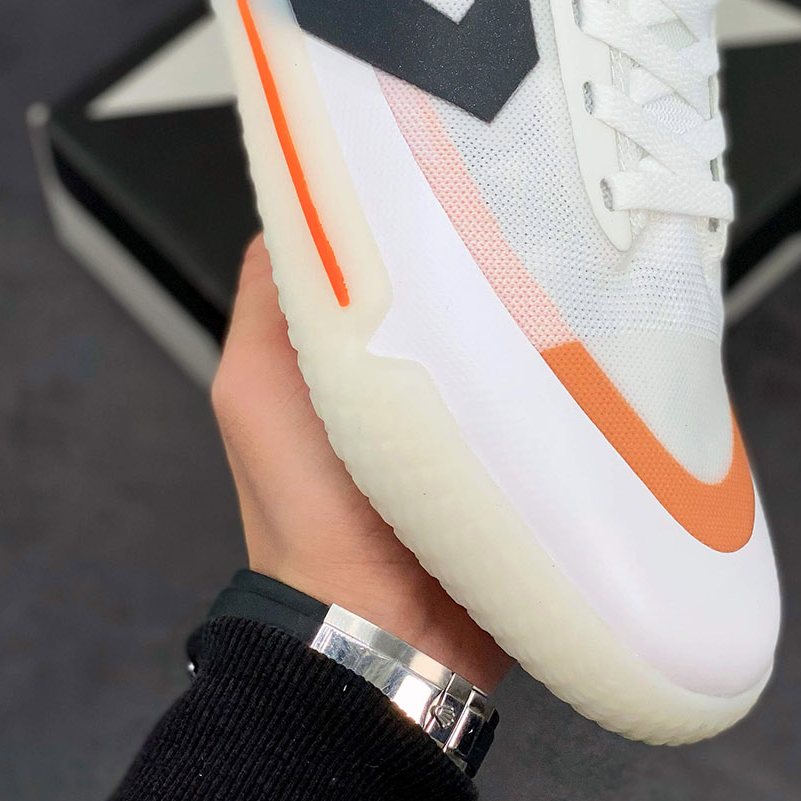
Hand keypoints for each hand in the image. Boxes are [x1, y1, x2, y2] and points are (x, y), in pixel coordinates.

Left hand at [211, 234, 510, 692]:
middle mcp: (363, 364)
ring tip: (517, 261)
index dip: (353, 203)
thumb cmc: (310, 511)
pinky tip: (542, 323)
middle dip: (431, 246)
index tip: (396, 170)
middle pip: (400, 275)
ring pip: (458, 315)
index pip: (323, 242)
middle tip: (474, 209)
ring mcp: (429, 398)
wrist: (385, 630)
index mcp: (298, 348)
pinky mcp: (483, 431)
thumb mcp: (258, 387)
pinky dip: (514, 350)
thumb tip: (299, 212)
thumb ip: (272, 300)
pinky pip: (501, 370)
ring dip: (480, 297)